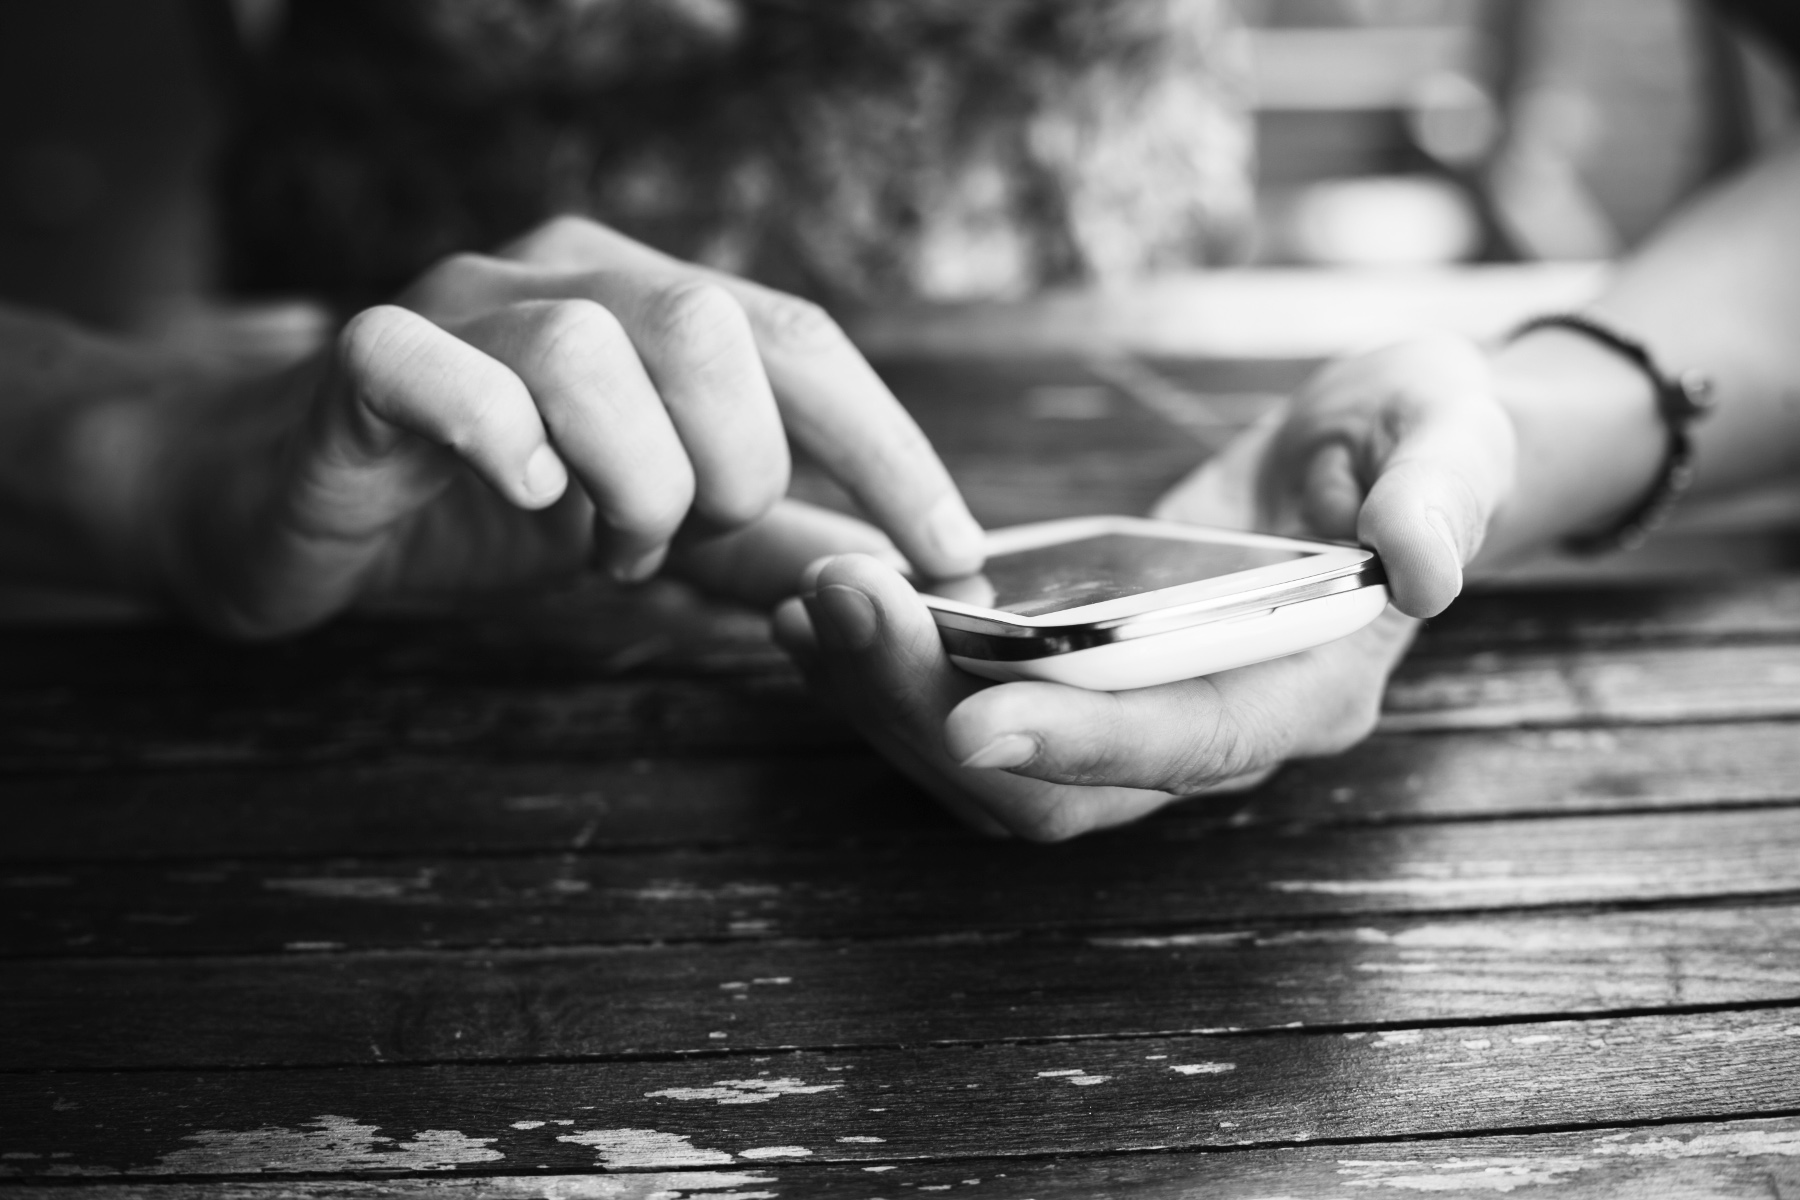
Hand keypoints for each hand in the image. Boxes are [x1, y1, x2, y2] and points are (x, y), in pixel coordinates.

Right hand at [137, 217, 981, 635]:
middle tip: (685, 541)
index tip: (951, 552)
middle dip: (733, 466)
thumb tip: (892, 581)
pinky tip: (521, 498)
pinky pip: (430, 364)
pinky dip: (495, 435)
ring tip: (600, 545)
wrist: (282, 501)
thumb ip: (763, 548)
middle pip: (708, 326)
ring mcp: (457, 310)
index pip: (799, 343)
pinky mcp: (359, 366)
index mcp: (648, 305)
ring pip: (587, 348)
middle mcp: (563, 278)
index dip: (887, 448)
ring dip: (626, 477)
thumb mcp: (648, 525)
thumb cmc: (474, 503)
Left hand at [773, 335, 1516, 839]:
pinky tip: (832, 612)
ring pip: (999, 775)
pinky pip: (977, 719)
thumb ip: (1445, 490)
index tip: (976, 718)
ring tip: (817, 607)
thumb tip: (1423, 564)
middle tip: (846, 607)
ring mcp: (1143, 720)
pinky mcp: (1086, 688)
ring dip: (893, 704)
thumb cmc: (1423, 439)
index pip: (1192, 742)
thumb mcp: (1456, 430)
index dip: (1089, 742)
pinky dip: (897, 681)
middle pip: (1062, 789)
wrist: (1380, 458)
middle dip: (939, 714)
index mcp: (1311, 686)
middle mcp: (1217, 731)